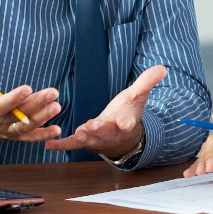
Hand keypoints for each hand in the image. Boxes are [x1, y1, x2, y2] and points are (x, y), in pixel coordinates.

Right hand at [0, 30, 61, 150]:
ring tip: (57, 106)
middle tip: (53, 93)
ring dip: (42, 118)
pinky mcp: (13, 135)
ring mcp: (6, 130)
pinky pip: (28, 137)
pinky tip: (57, 129)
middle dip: (36, 104)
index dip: (14, 98)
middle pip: (18, 115)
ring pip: (25, 127)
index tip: (28, 88)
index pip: (0, 105)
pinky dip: (42, 135)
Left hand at [45, 64, 166, 158]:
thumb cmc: (127, 112)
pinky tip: (50, 144)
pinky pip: (72, 144)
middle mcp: (111, 133)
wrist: (121, 137)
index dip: (127, 123)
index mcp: (125, 122)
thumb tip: (162, 68)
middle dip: (99, 129)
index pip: (128, 123)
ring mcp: (97, 139)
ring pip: (90, 139)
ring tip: (77, 133)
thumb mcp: (137, 96)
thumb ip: (147, 82)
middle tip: (91, 126)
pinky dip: (61, 145)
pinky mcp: (84, 141)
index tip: (126, 123)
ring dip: (83, 137)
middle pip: (106, 132)